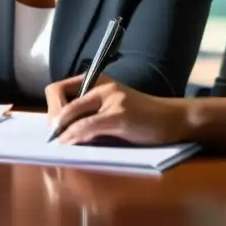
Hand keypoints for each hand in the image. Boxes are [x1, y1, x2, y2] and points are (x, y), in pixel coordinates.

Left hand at [44, 74, 188, 145]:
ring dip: (60, 130)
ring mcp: (110, 98)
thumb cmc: (142, 117)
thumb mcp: (111, 109)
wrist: (173, 118)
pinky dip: (75, 135)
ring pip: (72, 112)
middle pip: (58, 97)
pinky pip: (88, 125)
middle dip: (52, 121)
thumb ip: (89, 114)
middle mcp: (100, 84)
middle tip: (54, 139)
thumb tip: (63, 131)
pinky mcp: (120, 115)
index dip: (51, 109)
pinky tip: (71, 143)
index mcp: (96, 81)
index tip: (54, 129)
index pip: (58, 90)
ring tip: (58, 144)